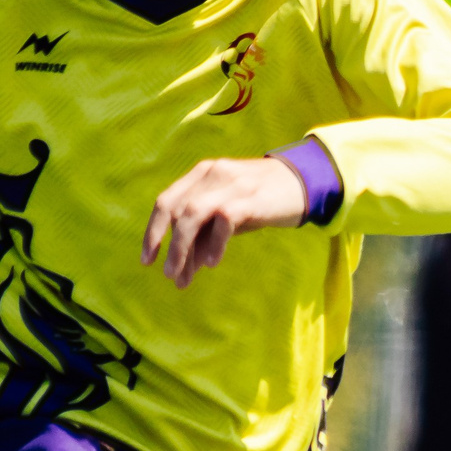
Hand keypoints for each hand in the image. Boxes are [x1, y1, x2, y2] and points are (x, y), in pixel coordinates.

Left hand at [143, 157, 308, 287]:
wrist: (303, 182)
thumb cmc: (261, 200)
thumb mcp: (228, 212)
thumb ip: (206, 232)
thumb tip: (185, 265)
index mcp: (201, 175)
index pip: (166, 202)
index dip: (152, 231)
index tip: (147, 259)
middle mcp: (211, 175)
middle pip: (175, 210)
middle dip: (166, 245)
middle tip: (167, 275)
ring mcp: (231, 185)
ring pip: (192, 216)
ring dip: (182, 249)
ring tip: (181, 276)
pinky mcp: (251, 199)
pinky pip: (223, 221)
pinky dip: (214, 244)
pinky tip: (212, 263)